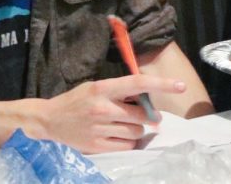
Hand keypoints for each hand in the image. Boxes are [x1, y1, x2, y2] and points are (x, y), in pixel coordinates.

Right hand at [40, 74, 184, 152]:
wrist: (49, 120)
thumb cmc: (77, 100)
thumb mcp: (96, 87)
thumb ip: (119, 91)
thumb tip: (147, 96)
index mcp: (103, 89)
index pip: (137, 84)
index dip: (161, 84)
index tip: (180, 86)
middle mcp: (103, 108)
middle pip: (142, 115)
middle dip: (148, 115)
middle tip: (145, 114)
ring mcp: (100, 129)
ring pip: (137, 132)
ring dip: (138, 129)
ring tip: (125, 124)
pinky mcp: (97, 146)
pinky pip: (127, 146)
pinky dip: (129, 142)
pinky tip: (120, 135)